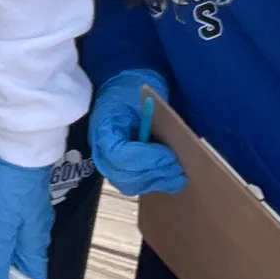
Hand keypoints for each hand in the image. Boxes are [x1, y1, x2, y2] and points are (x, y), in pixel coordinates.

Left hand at [0, 145, 50, 278]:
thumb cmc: (12, 186)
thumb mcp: (0, 227)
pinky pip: (7, 226)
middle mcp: (35, 234)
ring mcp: (28, 218)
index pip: (32, 278)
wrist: (18, 149)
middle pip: (19, 263)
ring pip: (10, 244)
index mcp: (35, 243)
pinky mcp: (19, 204)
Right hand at [89, 69, 186, 196]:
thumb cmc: (130, 93)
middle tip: (176, 167)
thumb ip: (150, 118)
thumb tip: (168, 138)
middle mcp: (101, 152)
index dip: (144, 157)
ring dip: (156, 182)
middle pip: (123, 175)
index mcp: (102, 129)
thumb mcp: (139, 98)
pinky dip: (154, 184)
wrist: (121, 94)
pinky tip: (172, 180)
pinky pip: (135, 185)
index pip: (118, 153)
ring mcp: (109, 164)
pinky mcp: (120, 170)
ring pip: (130, 184)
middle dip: (153, 174)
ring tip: (178, 176)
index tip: (168, 154)